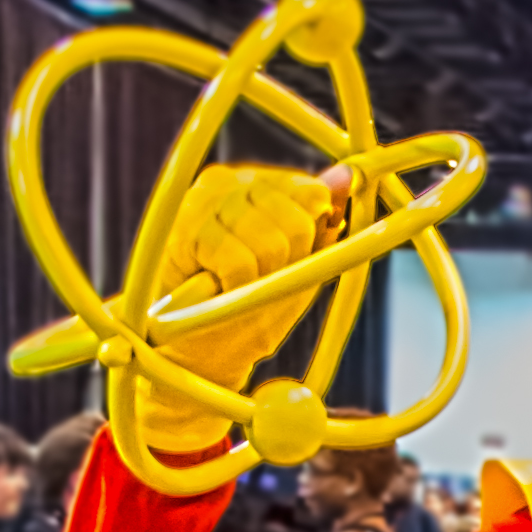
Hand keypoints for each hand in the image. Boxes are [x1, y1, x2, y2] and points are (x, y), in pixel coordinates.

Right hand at [135, 162, 348, 455]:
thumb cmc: (248, 309)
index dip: (311, 241)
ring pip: (272, 242)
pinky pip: (240, 263)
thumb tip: (347, 177)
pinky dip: (239, 289)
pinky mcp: (183, 231)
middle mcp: (226, 181)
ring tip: (237, 289)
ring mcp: (201, 202)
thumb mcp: (296, 267)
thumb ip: (321, 222)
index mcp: (257, 183)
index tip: (286, 266)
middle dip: (289, 264)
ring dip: (262, 281)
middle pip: (297, 220)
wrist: (198, 354)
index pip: (312, 193)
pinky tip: (220, 292)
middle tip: (258, 283)